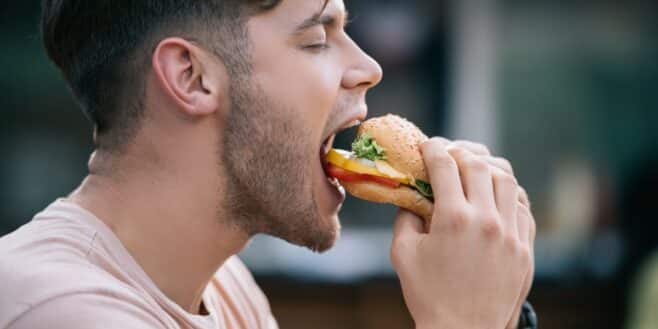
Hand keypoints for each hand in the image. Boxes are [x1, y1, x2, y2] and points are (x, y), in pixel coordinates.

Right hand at [390, 138, 534, 328]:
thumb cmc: (428, 295)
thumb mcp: (403, 253)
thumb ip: (405, 217)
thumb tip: (412, 196)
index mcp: (453, 219)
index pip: (444, 166)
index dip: (433, 149)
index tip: (427, 145)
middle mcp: (487, 220)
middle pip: (478, 165)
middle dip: (460, 152)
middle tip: (449, 154)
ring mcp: (511, 234)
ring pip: (507, 180)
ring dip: (488, 168)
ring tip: (475, 169)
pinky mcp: (525, 248)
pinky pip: (523, 207)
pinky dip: (508, 194)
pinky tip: (495, 196)